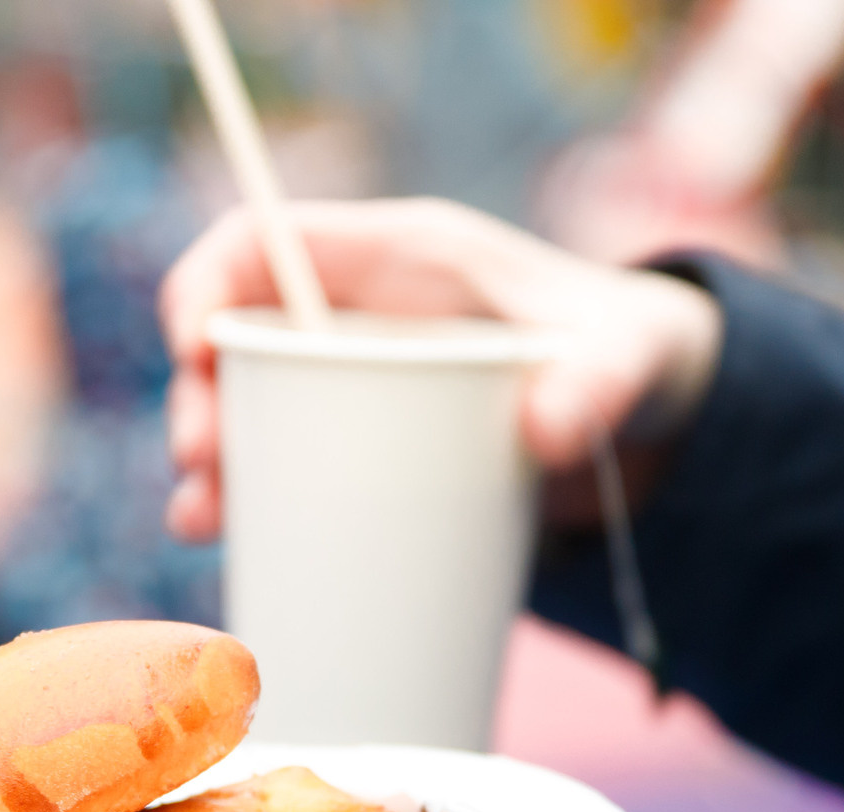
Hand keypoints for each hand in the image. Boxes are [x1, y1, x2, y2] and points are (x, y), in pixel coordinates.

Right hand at [160, 198, 724, 539]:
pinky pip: (285, 465)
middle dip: (199, 394)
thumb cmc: (630, 352)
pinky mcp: (366, 447)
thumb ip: (601, 382)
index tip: (193, 350)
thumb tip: (544, 434)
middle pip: (237, 335)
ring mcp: (355, 384)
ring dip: (211, 462)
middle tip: (202, 461)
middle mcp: (359, 315)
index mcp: (401, 257)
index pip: (265, 240)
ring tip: (203, 519)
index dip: (207, 282)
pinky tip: (225, 540)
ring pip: (248, 409)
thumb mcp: (629, 357)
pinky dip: (247, 501)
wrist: (651, 408)